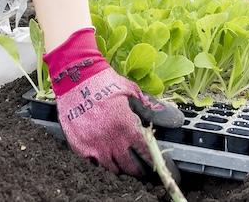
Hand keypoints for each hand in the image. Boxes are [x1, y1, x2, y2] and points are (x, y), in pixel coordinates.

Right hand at [46, 28, 183, 177]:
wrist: (76, 77)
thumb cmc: (105, 82)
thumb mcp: (132, 91)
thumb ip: (150, 107)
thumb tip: (173, 117)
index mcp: (126, 126)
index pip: (144, 151)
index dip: (151, 160)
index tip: (155, 164)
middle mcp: (111, 140)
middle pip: (129, 166)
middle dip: (138, 170)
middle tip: (142, 171)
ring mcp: (94, 145)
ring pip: (111, 168)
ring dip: (120, 168)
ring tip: (125, 165)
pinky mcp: (79, 146)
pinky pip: (93, 163)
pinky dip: (101, 162)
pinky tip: (106, 158)